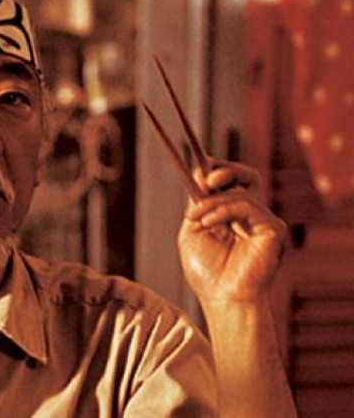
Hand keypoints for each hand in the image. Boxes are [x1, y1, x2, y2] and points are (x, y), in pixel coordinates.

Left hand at [177, 159, 286, 304]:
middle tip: (208, 177)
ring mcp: (264, 222)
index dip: (218, 170)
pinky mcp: (273, 229)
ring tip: (196, 217)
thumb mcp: (193, 230)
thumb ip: (198, 202)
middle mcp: (251, 216)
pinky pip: (247, 206)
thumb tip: (201, 173)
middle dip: (226, 170)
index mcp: (233, 216)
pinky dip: (223, 210)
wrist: (222, 298)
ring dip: (212, 201)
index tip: (200, 167)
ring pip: (240, 193)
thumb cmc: (206, 271)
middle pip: (247, 177)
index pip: (231, 182)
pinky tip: (208, 222)